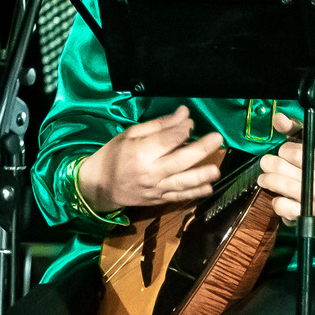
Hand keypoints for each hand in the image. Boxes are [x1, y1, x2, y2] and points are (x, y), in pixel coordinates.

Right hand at [77, 106, 222, 213]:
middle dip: (201, 149)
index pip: (168, 140)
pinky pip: (178, 197)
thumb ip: (160, 125)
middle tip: (218, 138)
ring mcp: (155, 188)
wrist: (97, 186)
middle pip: (180, 160)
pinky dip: (194, 194)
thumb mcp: (130, 134)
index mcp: (140, 152)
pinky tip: (208, 189)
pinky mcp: (157, 200)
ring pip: (182, 182)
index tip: (190, 123)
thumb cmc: (113, 155)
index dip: (183, 129)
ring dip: (201, 176)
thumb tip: (184, 114)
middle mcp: (150, 172)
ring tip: (216, 170)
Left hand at [256, 109, 314, 224]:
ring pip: (282, 185)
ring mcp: (312, 197)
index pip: (295, 151)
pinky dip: (276, 203)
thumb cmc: (307, 174)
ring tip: (264, 180)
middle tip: (266, 166)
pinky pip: (282, 205)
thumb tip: (277, 118)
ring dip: (268, 181)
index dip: (283, 151)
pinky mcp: (304, 214)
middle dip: (269, 165)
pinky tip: (278, 199)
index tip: (282, 153)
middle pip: (282, 167)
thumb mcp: (303, 151)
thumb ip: (291, 133)